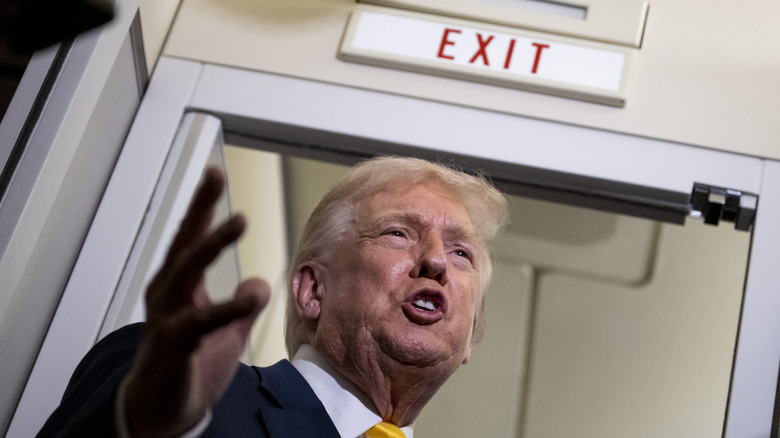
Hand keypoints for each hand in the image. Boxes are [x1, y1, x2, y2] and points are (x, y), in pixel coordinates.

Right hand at [122, 167, 269, 436]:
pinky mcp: (174, 348)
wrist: (162, 412)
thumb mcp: (224, 329)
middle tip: (214, 177)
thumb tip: (260, 282)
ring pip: (185, 274)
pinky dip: (224, 309)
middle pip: (183, 244)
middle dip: (199, 209)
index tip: (213, 174)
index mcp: (179, 287)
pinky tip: (248, 297)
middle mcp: (167, 296)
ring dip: (211, 245)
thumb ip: (242, 303)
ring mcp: (166, 320)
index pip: (190, 239)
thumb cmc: (188, 365)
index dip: (202, 207)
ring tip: (238, 221)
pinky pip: (199, 324)